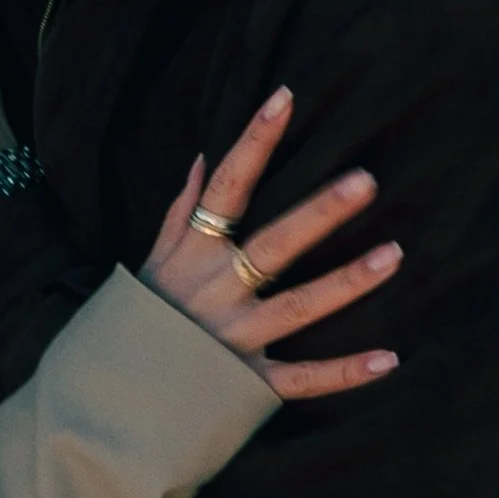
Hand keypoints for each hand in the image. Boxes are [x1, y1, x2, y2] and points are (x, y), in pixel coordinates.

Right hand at [141, 87, 401, 399]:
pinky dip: (343, 374)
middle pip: (273, 245)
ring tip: (395, 255)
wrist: (104, 399)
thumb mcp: (150, 262)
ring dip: (346, 283)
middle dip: (318, 212)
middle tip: (365, 180)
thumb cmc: (133, 322)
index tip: (285, 98)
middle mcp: (214, 293)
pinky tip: (389, 358)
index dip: (255, 142)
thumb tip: (206, 159)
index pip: (226, 188)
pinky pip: (299, 380)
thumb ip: (180, 213)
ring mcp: (231, 340)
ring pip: (297, 308)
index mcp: (191, 256)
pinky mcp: (245, 385)